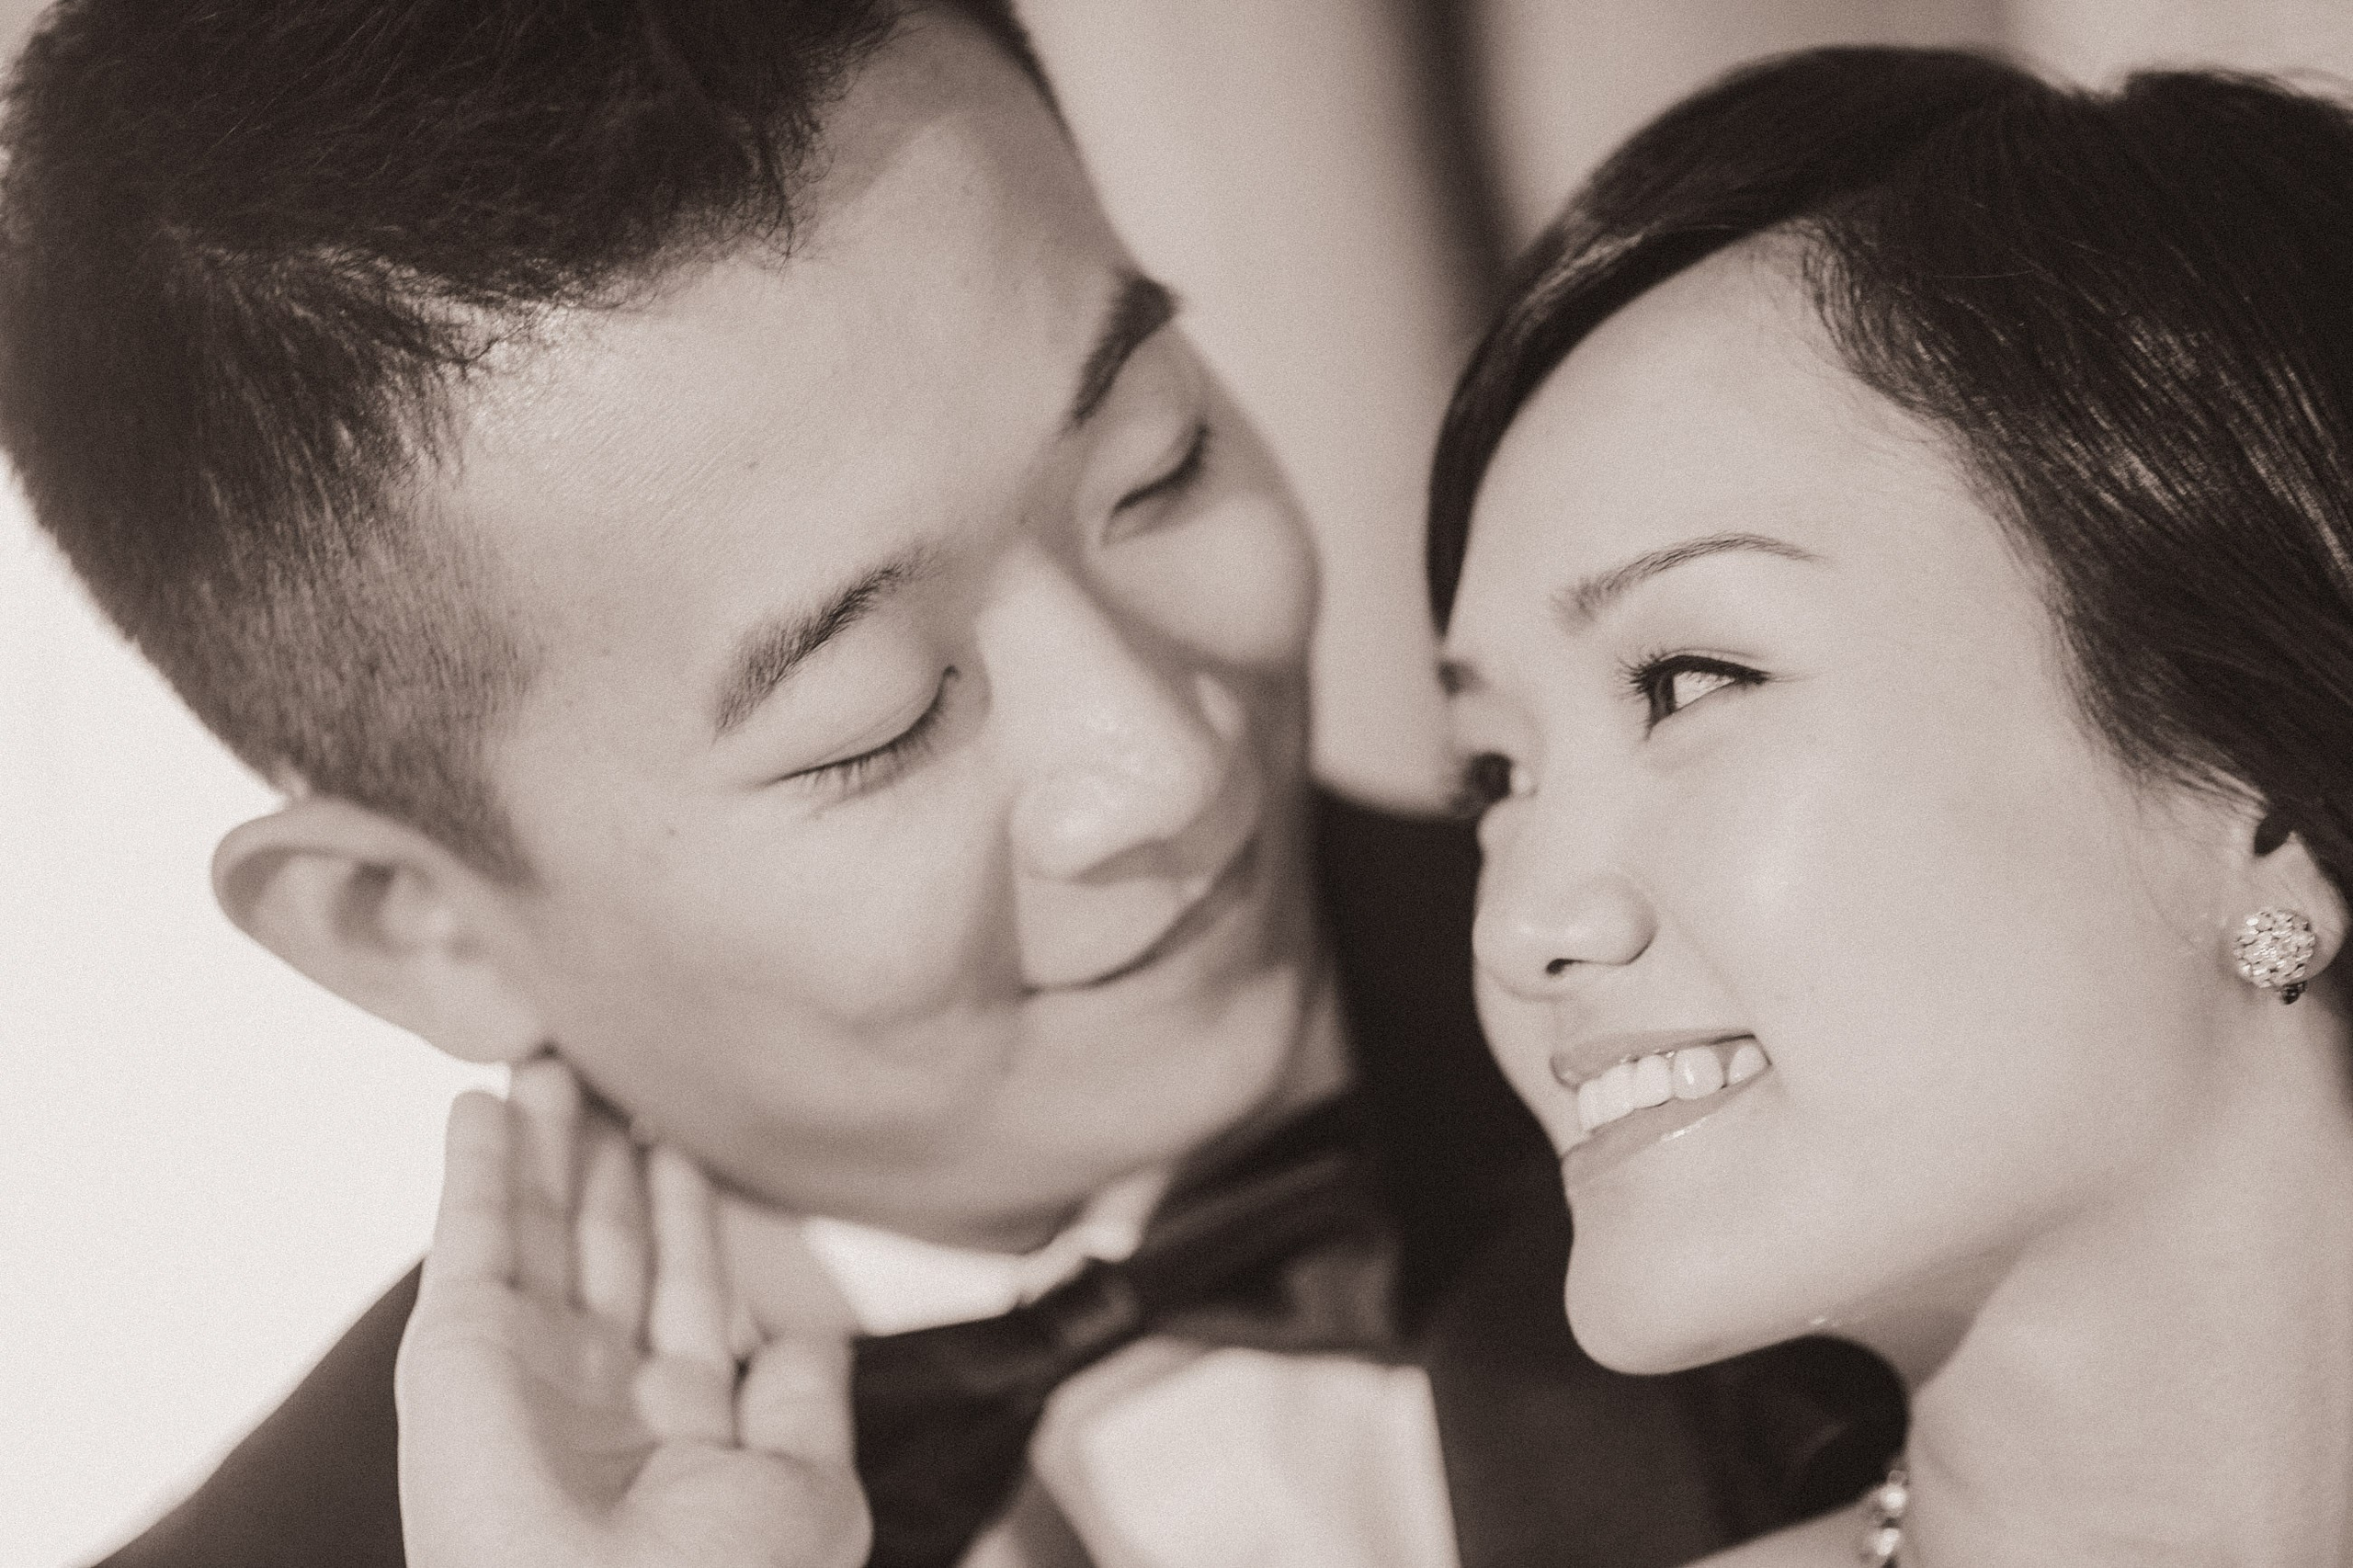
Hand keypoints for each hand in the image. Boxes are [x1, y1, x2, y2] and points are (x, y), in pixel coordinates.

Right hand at [395, 1058, 870, 1567]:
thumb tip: (810, 1334)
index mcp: (678, 1431)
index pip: (683, 1294)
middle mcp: (594, 1397)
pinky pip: (469, 1236)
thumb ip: (806, 1400)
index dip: (683, 1214)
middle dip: (609, 1163)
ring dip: (544, 1142)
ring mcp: (520, 1370)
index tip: (681, 1140)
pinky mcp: (454, 1350)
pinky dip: (475, 1166)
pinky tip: (481, 1102)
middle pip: (604, 1249)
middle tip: (615, 1070)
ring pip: (538, 1226)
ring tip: (554, 1056)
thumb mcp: (805, 1488)